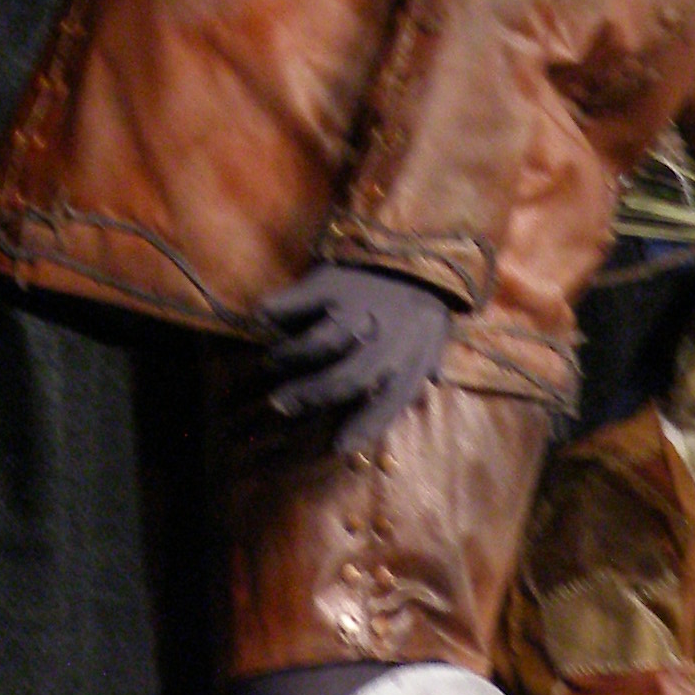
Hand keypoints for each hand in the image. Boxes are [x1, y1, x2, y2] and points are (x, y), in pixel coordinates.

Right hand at [257, 262, 451, 454]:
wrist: (414, 246)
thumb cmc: (419, 307)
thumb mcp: (431, 342)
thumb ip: (417, 376)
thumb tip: (406, 409)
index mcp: (415, 354)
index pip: (391, 399)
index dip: (365, 426)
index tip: (338, 447)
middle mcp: (389, 333)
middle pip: (347, 376)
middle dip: (310, 395)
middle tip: (280, 404)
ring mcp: (360, 305)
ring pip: (321, 341)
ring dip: (290, 357)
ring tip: (271, 362)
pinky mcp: (336, 280)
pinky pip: (298, 301)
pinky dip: (275, 312)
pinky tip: (263, 321)